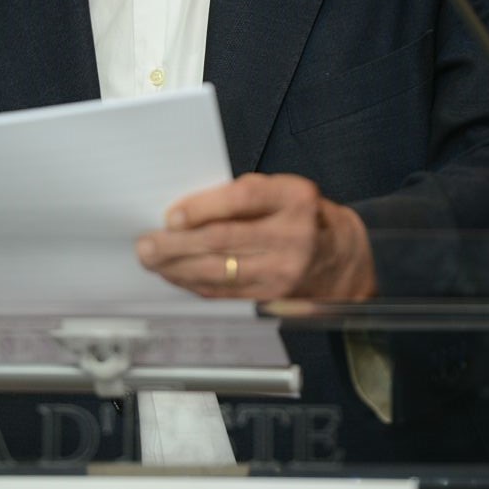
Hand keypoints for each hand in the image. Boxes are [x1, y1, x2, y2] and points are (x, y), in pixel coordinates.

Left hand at [135, 172, 376, 301]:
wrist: (341, 257)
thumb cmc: (300, 215)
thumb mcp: (281, 190)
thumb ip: (241, 196)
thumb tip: (184, 210)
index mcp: (294, 198)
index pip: (243, 200)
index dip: (203, 207)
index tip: (171, 215)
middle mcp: (292, 235)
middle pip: (225, 241)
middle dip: (178, 244)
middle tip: (147, 244)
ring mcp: (283, 271)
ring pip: (220, 271)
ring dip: (178, 268)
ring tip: (152, 260)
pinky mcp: (272, 297)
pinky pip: (225, 292)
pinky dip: (194, 284)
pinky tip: (175, 276)